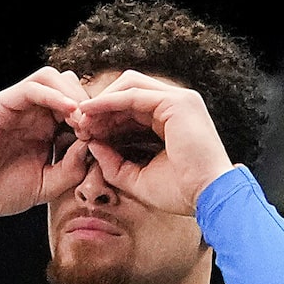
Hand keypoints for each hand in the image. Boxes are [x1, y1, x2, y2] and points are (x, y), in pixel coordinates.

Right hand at [0, 67, 87, 233]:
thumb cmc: (1, 193)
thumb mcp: (48, 185)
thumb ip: (72, 168)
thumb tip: (91, 143)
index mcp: (44, 127)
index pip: (76, 104)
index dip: (93, 115)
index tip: (102, 135)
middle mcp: (30, 112)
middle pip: (68, 84)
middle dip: (86, 101)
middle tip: (93, 125)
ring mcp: (14, 106)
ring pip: (51, 77)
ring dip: (71, 92)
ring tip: (80, 117)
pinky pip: (31, 87)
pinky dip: (52, 94)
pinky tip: (67, 111)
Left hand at [67, 71, 235, 215]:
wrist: (207, 197)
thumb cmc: (178, 191)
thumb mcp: (135, 176)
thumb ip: (113, 161)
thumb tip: (91, 144)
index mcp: (169, 121)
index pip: (129, 108)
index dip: (102, 118)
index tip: (80, 135)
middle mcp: (175, 105)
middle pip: (127, 92)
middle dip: (99, 107)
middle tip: (76, 126)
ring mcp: (179, 99)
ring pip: (128, 86)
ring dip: (101, 103)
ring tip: (79, 122)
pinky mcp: (177, 101)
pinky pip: (133, 94)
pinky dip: (108, 101)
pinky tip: (88, 113)